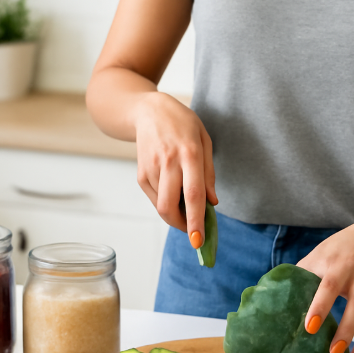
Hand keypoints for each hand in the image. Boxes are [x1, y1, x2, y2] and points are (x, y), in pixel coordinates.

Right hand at [134, 92, 217, 247]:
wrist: (148, 111)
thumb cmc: (182, 125)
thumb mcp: (204, 140)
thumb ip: (209, 173)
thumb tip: (212, 202)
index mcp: (189, 153)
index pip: (192, 194)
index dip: (196, 220)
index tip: (199, 241)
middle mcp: (168, 162)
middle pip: (169, 206)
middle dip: (183, 226)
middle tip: (195, 230)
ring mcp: (151, 169)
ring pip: (161, 206)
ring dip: (175, 216)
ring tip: (187, 208)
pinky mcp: (140, 174)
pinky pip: (154, 199)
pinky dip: (166, 204)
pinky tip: (173, 192)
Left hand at [296, 218, 353, 352]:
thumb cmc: (341, 248)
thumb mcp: (320, 253)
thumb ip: (304, 272)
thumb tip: (277, 296)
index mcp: (332, 262)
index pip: (325, 285)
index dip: (318, 306)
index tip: (309, 326)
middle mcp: (352, 271)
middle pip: (347, 298)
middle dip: (337, 322)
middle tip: (326, 346)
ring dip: (352, 333)